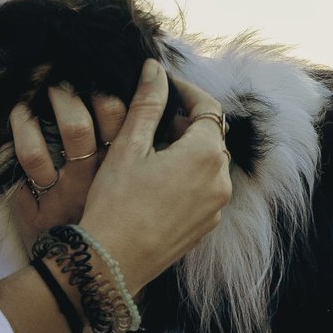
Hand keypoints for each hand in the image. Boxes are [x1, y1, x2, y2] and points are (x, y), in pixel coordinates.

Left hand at [9, 83, 126, 252]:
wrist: (98, 272)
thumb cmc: (120, 215)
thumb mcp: (135, 178)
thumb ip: (136, 140)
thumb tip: (130, 94)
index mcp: (122, 167)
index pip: (117, 115)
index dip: (100, 86)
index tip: (89, 72)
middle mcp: (92, 184)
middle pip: (75, 127)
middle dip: (60, 94)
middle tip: (53, 82)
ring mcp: (62, 201)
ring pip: (35, 153)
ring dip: (24, 121)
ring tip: (22, 107)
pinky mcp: (38, 218)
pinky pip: (16, 181)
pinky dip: (9, 155)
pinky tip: (9, 142)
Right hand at [73, 60, 234, 286]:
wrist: (112, 263)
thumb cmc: (116, 203)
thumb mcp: (128, 146)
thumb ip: (147, 103)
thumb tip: (155, 69)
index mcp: (206, 154)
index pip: (208, 107)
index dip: (186, 91)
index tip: (163, 85)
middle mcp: (221, 180)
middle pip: (211, 136)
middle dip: (184, 122)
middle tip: (150, 120)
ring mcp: (216, 207)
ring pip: (208, 164)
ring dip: (186, 150)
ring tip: (149, 152)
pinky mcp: (206, 226)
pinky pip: (204, 189)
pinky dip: (187, 177)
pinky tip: (156, 183)